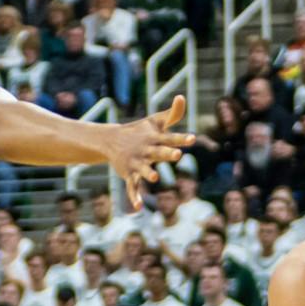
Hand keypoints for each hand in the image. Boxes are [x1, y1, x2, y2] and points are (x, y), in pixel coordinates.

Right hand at [109, 95, 192, 210]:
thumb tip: (182, 97)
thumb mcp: (156, 121)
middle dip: (167, 153)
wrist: (111, 140)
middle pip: (158, 152)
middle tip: (177, 155)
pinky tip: (138, 208)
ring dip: (148, 173)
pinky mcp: (129, 174)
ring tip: (154, 178)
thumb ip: (173, 114)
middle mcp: (146, 150)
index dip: (181, 138)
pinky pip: (132, 187)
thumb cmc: (140, 130)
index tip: (192, 139)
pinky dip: (133, 197)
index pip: (170, 138)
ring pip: (143, 169)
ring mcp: (136, 163)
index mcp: (154, 138)